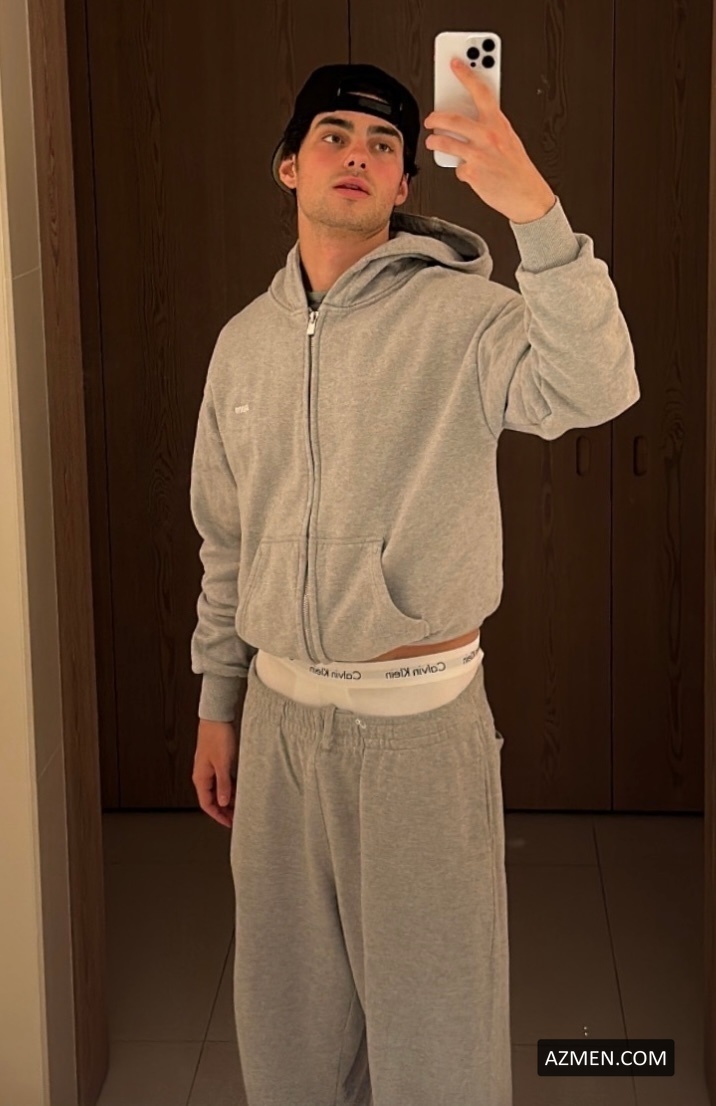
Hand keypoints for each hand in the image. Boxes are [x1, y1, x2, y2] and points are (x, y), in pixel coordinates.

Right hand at [193, 719, 237, 828]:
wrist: (216, 717)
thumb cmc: (217, 736)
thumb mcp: (223, 764)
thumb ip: (223, 785)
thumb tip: (223, 802)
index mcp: (200, 777)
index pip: (207, 804)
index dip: (218, 816)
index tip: (229, 823)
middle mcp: (203, 774)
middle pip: (212, 798)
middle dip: (224, 810)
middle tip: (237, 817)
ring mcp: (209, 768)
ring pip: (218, 789)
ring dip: (228, 798)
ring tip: (241, 805)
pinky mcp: (216, 762)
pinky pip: (222, 780)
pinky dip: (230, 787)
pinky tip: (240, 789)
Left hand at [423, 57, 555, 223]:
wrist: (527, 196)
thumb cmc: (518, 169)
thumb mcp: (509, 139)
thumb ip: (491, 126)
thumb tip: (472, 117)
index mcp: (499, 123)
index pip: (481, 91)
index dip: (466, 74)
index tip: (455, 64)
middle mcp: (488, 136)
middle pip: (453, 118)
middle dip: (436, 117)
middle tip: (431, 119)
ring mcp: (478, 154)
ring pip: (445, 142)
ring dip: (435, 141)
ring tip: (433, 141)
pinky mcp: (471, 173)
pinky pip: (457, 167)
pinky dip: (459, 169)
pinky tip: (466, 170)